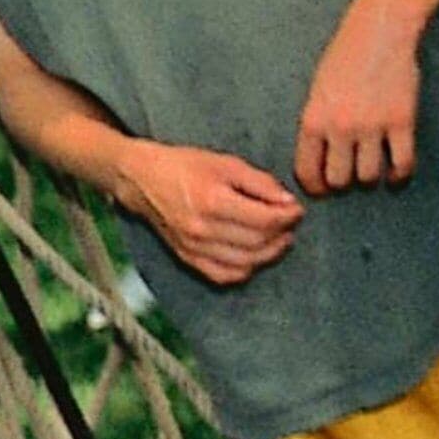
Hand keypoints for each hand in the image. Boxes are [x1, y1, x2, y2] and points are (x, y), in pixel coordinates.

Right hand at [115, 139, 305, 285]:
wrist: (142, 180)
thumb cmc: (183, 166)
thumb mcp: (226, 163)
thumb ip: (260, 183)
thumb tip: (288, 202)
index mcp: (212, 200)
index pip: (265, 220)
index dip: (288, 217)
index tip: (297, 209)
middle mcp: (202, 229)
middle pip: (258, 243)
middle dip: (282, 234)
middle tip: (290, 223)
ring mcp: (193, 248)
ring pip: (245, 263)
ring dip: (269, 253)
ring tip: (278, 239)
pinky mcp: (188, 258)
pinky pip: (224, 275)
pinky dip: (245, 269)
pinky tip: (253, 255)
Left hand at [296, 0, 423, 193]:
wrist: (379, 31)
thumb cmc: (345, 57)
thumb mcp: (317, 92)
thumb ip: (317, 125)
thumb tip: (319, 159)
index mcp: (313, 121)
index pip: (307, 171)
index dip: (315, 187)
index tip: (323, 190)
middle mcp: (340, 128)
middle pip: (339, 180)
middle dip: (343, 183)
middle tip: (351, 177)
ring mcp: (372, 126)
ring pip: (368, 176)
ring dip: (371, 177)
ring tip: (374, 170)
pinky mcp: (402, 121)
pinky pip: (402, 162)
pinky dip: (400, 174)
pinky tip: (397, 172)